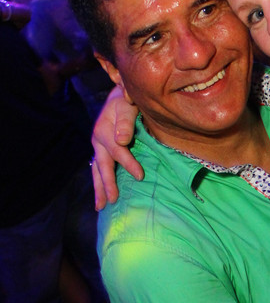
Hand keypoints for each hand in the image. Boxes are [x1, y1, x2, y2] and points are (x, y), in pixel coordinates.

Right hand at [91, 85, 141, 208]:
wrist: (119, 95)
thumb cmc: (126, 100)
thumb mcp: (126, 105)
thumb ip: (126, 122)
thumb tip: (122, 140)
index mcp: (104, 131)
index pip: (118, 151)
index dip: (128, 164)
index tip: (140, 176)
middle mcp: (97, 140)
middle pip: (102, 166)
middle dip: (107, 184)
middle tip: (112, 201)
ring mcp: (98, 146)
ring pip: (96, 170)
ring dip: (99, 189)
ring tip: (100, 206)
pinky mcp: (101, 150)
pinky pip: (99, 169)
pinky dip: (100, 182)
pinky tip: (102, 194)